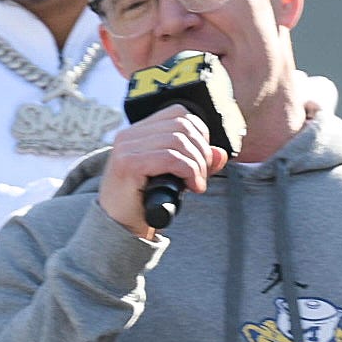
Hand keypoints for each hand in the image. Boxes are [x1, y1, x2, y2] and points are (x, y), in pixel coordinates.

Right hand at [96, 108, 225, 240]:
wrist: (121, 228)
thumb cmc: (146, 202)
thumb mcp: (177, 178)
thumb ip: (197, 163)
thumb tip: (221, 153)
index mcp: (138, 132)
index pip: (178, 113)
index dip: (199, 133)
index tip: (201, 158)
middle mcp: (129, 135)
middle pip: (182, 126)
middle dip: (201, 151)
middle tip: (201, 176)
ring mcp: (126, 148)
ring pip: (178, 141)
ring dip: (197, 165)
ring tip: (196, 184)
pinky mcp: (128, 164)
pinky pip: (170, 158)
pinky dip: (189, 171)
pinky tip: (191, 187)